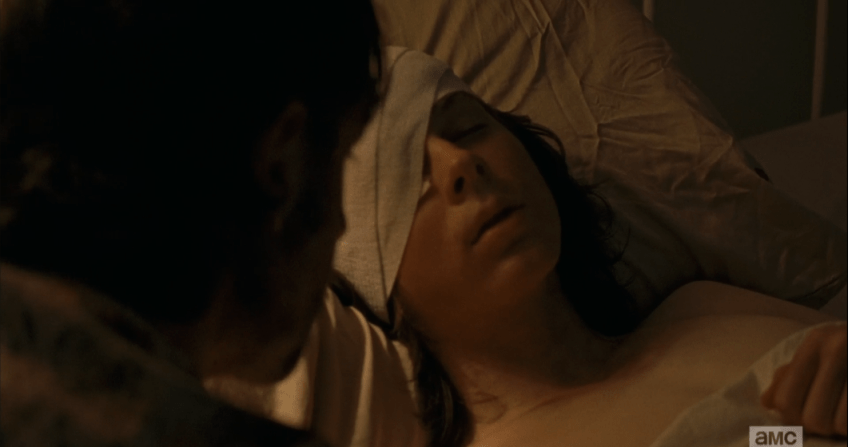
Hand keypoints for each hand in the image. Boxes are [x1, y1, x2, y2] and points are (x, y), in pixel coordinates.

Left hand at [761, 323, 846, 437]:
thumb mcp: (820, 353)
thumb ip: (790, 376)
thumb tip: (767, 402)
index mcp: (816, 344)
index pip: (786, 400)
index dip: (793, 419)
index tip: (805, 417)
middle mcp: (839, 349)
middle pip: (814, 419)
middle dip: (822, 428)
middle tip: (833, 418)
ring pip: (842, 426)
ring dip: (844, 429)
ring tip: (846, 417)